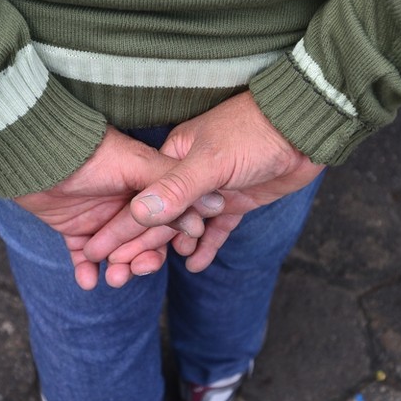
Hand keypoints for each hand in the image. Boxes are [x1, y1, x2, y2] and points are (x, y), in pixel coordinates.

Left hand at [14, 126, 223, 289]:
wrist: (33, 155)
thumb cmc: (87, 152)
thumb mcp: (135, 165)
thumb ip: (170, 188)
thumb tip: (210, 214)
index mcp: (147, 185)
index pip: (166, 220)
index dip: (168, 240)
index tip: (168, 255)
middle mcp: (127, 204)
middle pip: (143, 242)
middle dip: (141, 260)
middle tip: (134, 271)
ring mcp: (101, 218)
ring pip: (117, 254)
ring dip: (117, 270)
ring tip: (110, 278)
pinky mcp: (74, 230)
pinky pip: (84, 258)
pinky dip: (86, 272)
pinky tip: (87, 280)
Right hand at [84, 92, 324, 272]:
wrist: (304, 126)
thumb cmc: (255, 132)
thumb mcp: (212, 161)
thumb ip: (176, 189)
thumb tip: (138, 212)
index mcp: (174, 158)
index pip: (142, 199)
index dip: (120, 226)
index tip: (96, 252)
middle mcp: (190, 175)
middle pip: (159, 216)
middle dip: (138, 244)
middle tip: (118, 274)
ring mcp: (214, 191)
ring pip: (186, 226)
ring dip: (170, 248)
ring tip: (150, 272)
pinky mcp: (238, 202)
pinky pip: (217, 230)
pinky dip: (206, 246)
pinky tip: (195, 265)